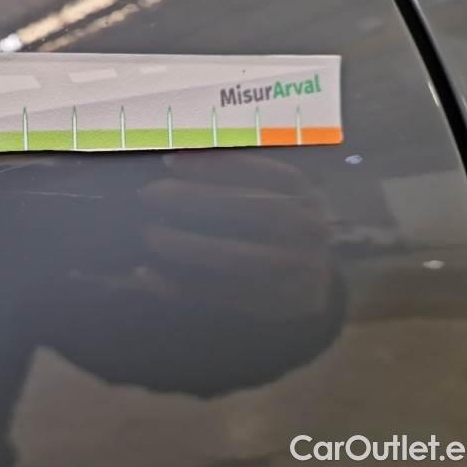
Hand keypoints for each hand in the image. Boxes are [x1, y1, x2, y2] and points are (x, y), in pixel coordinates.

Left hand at [138, 151, 333, 318]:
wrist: (319, 282)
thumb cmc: (283, 224)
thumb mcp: (279, 194)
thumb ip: (242, 178)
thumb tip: (176, 161)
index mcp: (305, 196)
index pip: (262, 173)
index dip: (215, 165)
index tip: (170, 161)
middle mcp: (306, 232)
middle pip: (246, 211)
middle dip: (193, 200)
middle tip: (149, 194)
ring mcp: (293, 271)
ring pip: (233, 258)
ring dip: (185, 246)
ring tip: (149, 234)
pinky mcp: (273, 305)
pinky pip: (220, 295)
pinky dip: (179, 286)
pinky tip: (147, 274)